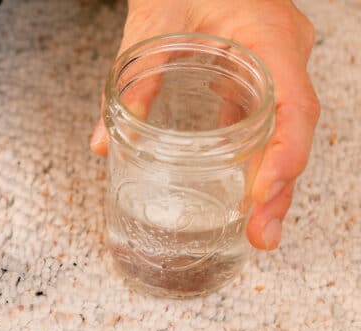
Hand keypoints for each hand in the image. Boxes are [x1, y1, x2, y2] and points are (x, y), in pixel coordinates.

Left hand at [90, 0, 319, 249]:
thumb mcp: (149, 27)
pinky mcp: (262, 73)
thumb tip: (101, 144)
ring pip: (286, 131)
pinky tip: (241, 188)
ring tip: (255, 226)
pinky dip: (257, 157)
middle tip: (261, 235)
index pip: (294, 104)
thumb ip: (129, 85)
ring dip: (271, 181)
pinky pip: (268, 120)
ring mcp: (279, 64)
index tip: (260, 194)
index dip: (283, 155)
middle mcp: (285, 53)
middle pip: (295, 131)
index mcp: (268, 36)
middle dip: (279, 189)